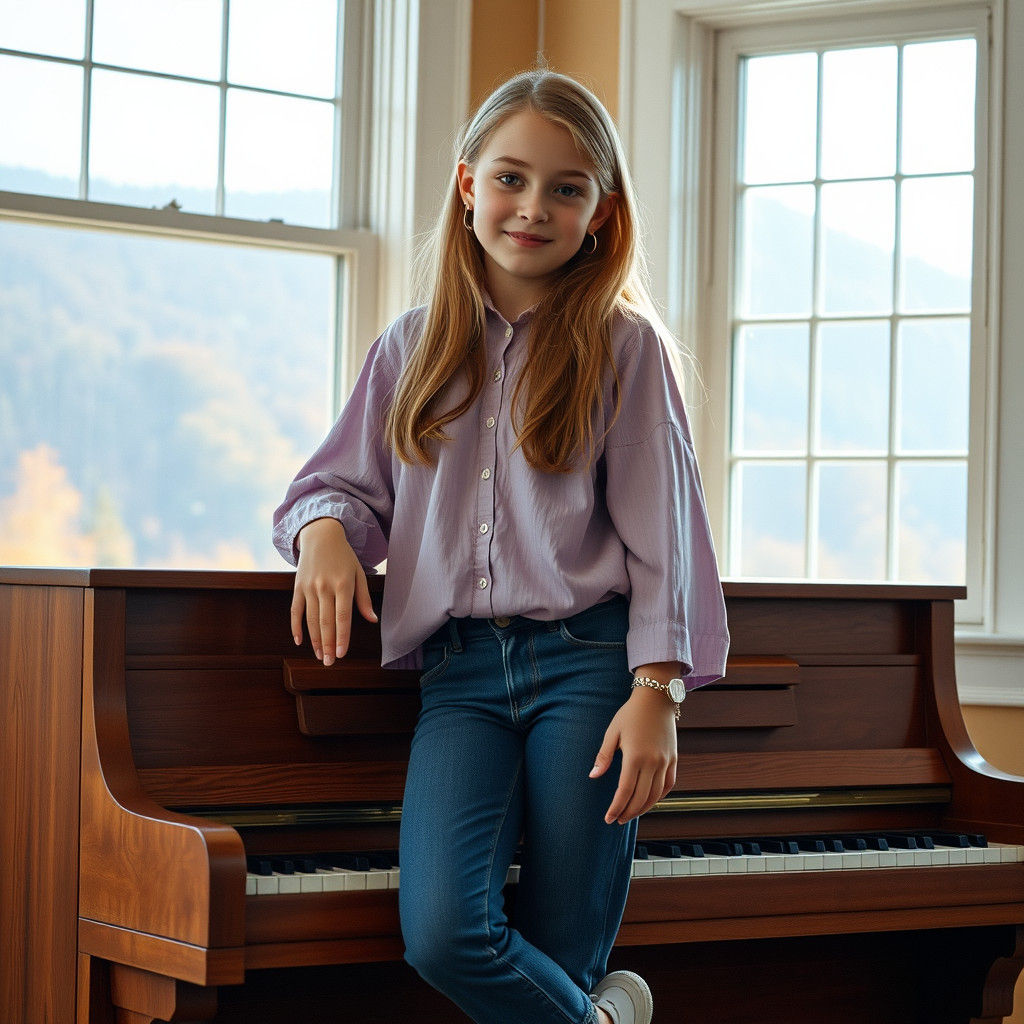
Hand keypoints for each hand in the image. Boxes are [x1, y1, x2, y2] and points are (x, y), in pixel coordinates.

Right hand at [291, 518, 377, 664]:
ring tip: (319, 656)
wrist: (320, 535)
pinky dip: (296, 627)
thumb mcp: (358, 573)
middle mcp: (324, 587)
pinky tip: (300, 641)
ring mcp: (309, 587)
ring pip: (311, 619)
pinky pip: (295, 610)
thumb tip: (372, 620)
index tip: (341, 654)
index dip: (342, 637)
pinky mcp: (297, 587)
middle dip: (327, 645)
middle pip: (326, 622)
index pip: (343, 617)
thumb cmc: (344, 557)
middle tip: (328, 663)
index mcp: (343, 584)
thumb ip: (363, 598)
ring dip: (314, 640)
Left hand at [589, 686, 677, 823]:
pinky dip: (659, 796)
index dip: (616, 807)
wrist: (656, 699)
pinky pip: (668, 785)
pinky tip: (649, 801)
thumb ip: (603, 756)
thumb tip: (593, 776)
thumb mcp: (612, 732)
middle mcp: (652, 762)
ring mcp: (665, 761)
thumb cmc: (630, 714)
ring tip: (631, 814)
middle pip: (640, 797)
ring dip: (643, 808)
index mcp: (635, 756)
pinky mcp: (673, 759)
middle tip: (618, 820)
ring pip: (656, 795)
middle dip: (628, 812)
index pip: (625, 791)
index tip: (608, 818)